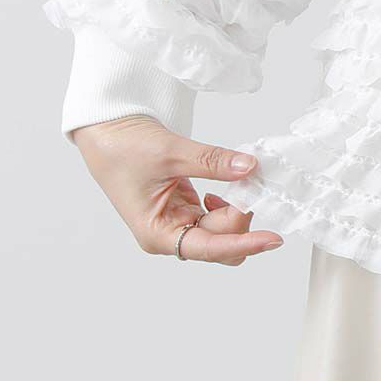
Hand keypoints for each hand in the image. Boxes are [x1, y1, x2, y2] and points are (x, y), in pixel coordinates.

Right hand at [71, 114, 285, 265]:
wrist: (108, 133)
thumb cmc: (123, 149)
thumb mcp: (171, 152)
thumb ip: (213, 162)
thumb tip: (248, 167)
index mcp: (157, 233)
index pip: (209, 248)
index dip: (243, 243)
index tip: (272, 238)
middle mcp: (168, 234)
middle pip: (219, 243)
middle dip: (240, 219)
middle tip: (250, 186)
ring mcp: (176, 222)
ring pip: (221, 230)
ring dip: (237, 209)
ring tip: (238, 180)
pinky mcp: (184, 208)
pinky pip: (216, 215)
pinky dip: (230, 201)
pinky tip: (227, 185)